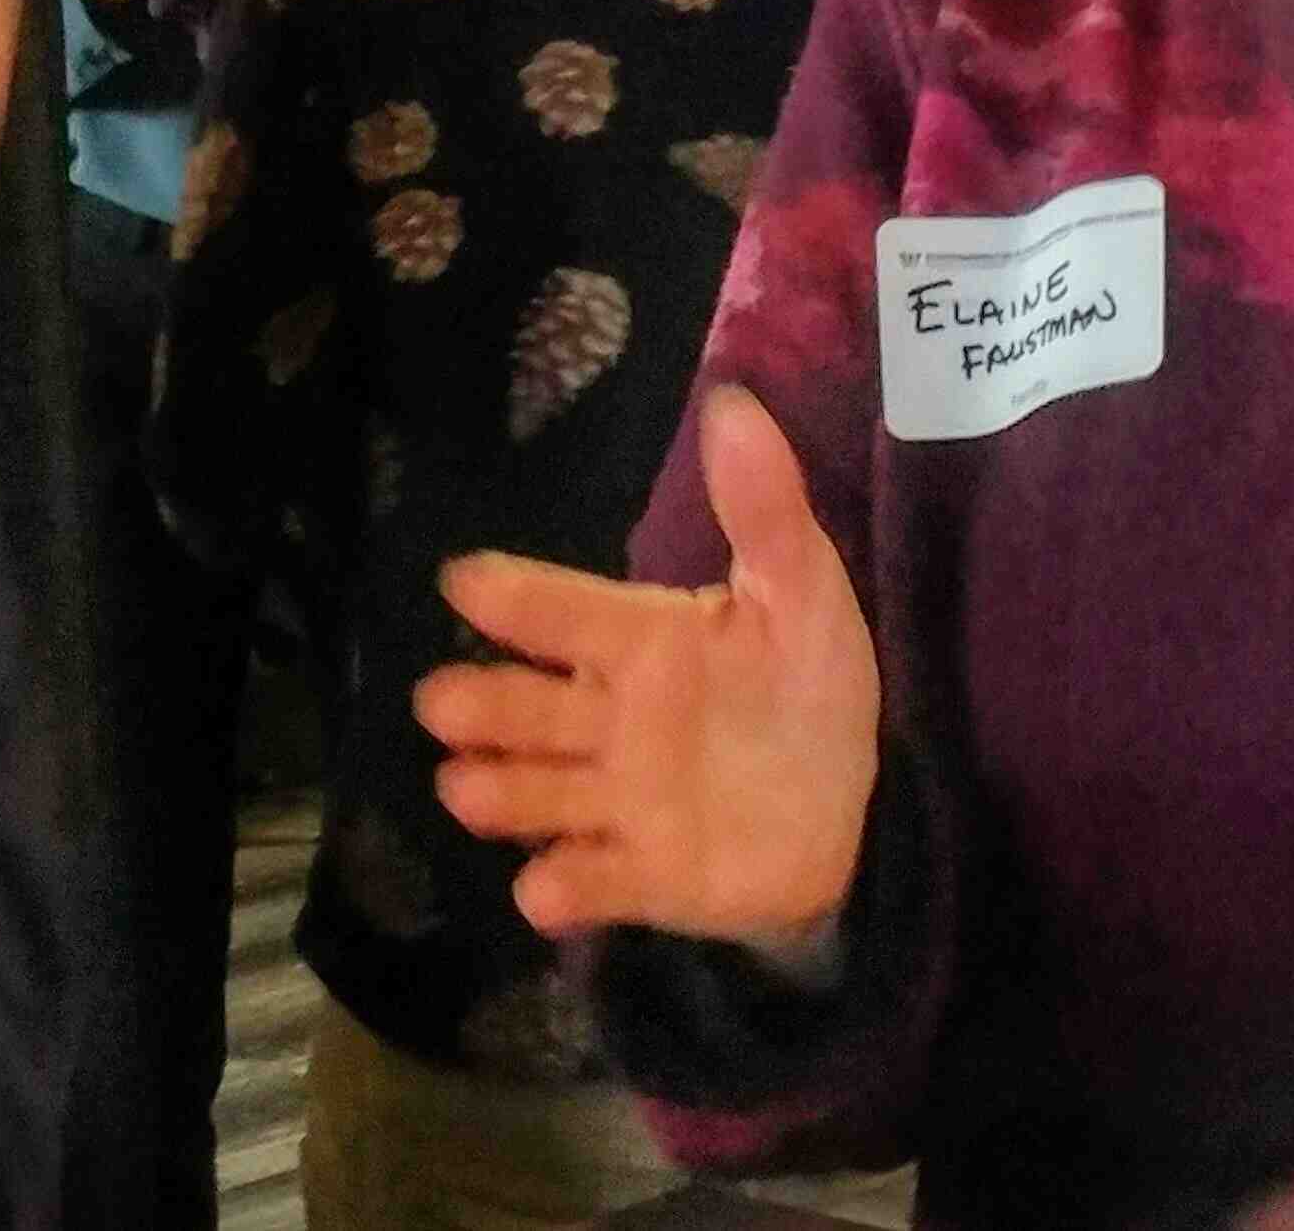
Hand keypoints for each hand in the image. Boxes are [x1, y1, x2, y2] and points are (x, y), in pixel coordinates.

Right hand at [420, 387, 878, 953]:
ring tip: (465, 791)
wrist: (853, 810)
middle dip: (485, 706)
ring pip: (541, 795)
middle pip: (530, 710)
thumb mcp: (802, 589)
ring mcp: (618, 803)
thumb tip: (734, 403)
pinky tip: (547, 890)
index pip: (567, 614)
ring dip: (503, 795)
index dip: (518, 598)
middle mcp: (609, 721)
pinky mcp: (642, 877)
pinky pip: (593, 884)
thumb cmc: (806, 686)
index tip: (464, 581)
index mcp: (640, 643)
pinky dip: (566, 888)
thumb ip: (764, 508)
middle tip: (440, 702)